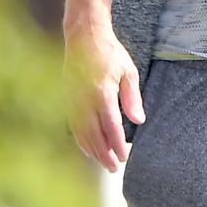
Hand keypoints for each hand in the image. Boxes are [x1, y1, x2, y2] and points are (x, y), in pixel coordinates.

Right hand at [64, 16, 144, 173]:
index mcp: (102, 92)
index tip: (124, 156)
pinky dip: (81, 141)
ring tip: (104, 162)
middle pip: (94, 135)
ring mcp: (74, 101)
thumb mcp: (128, 71)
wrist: (83, 38)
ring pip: (82, 134)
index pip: (110, 126)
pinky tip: (89, 150)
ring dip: (93, 151)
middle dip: (105, 154)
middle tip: (115, 167)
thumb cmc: (109, 53)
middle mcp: (85, 100)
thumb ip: (132, 98)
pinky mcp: (68, 101)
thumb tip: (138, 120)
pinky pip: (74, 127)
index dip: (117, 144)